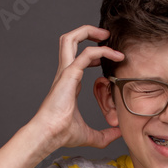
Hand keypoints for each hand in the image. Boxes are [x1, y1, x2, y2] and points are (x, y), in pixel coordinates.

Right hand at [31, 25, 124, 149]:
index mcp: (69, 82)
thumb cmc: (62, 134)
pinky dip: (101, 50)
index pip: (79, 59)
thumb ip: (105, 135)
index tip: (110, 58)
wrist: (49, 135)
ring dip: (89, 31)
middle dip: (87, 32)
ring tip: (106, 34)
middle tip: (106, 35)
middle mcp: (66, 73)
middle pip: (70, 41)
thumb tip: (119, 133)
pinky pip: (86, 53)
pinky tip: (115, 55)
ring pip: (71, 38)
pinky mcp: (69, 74)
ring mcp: (66, 71)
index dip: (95, 54)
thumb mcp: (90, 135)